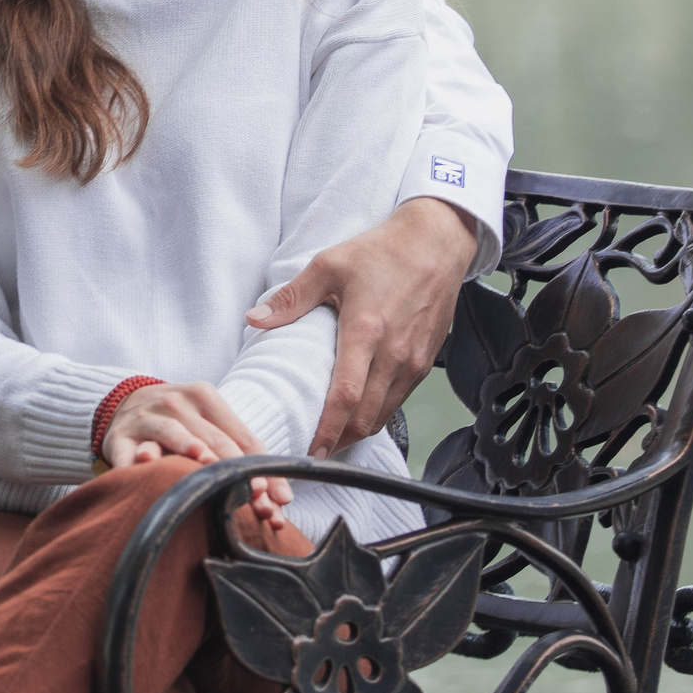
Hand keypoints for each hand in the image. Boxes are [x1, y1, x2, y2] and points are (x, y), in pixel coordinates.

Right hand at [102, 382, 293, 506]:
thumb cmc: (182, 421)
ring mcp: (146, 417)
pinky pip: (125, 452)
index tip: (274, 499)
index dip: (259, 469)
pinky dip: (132, 462)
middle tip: (251, 501)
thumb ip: (243, 456)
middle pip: (213, 441)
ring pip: (172, 434)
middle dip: (234, 473)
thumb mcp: (210, 425)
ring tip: (202, 462)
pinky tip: (141, 471)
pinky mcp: (119, 436)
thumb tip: (280, 500)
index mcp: (205, 397)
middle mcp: (177, 403)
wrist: (127, 402)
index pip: (241, 439)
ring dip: (188, 447)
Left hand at [247, 195, 472, 455]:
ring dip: (358, 431)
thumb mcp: (330, 264)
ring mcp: (413, 361)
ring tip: (333, 437)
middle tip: (313, 450)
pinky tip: (360, 411)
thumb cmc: (384, 251)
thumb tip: (255, 319)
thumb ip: (291, 298)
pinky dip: (378, 413)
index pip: (345, 396)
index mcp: (366, 330)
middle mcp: (394, 353)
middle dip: (339, 441)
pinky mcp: (425, 361)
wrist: (437, 242)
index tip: (309, 449)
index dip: (327, 430)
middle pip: (365, 417)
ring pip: (383, 414)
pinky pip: (399, 400)